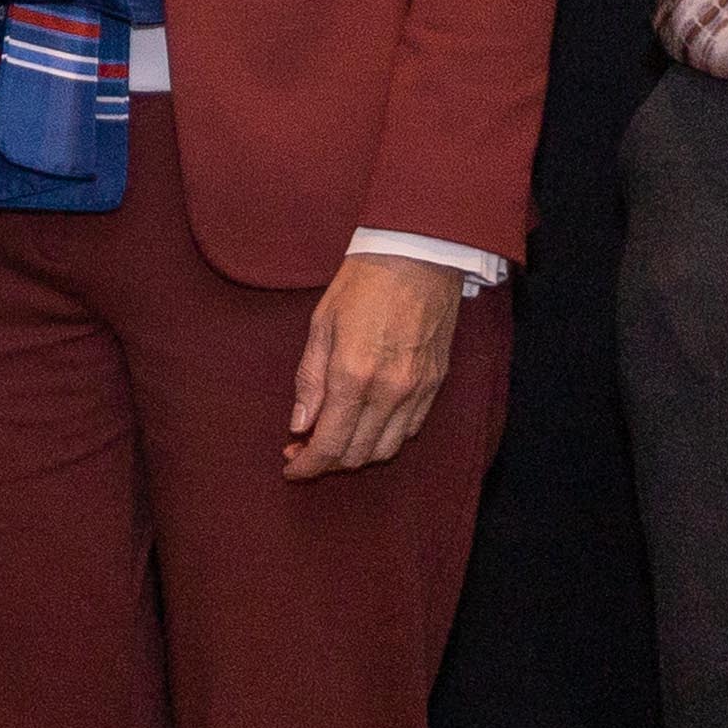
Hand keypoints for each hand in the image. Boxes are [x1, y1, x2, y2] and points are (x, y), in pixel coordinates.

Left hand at [283, 252, 466, 478]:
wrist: (418, 258)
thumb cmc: (362, 284)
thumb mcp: (320, 326)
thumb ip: (309, 381)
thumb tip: (299, 425)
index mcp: (353, 375)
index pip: (329, 443)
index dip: (307, 464)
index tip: (291, 469)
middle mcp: (389, 391)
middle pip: (357, 453)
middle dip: (326, 462)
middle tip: (303, 450)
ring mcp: (417, 391)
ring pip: (386, 448)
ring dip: (356, 455)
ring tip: (333, 441)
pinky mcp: (435, 385)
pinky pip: (410, 430)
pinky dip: (385, 439)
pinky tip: (366, 427)